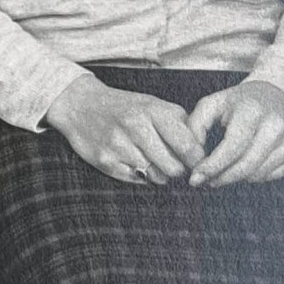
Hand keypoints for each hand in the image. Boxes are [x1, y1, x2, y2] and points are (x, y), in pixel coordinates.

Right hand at [44, 77, 205, 184]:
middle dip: (178, 170)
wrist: (81, 104)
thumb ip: (180, 123)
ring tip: (153, 162)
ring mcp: (119, 145)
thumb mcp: (154, 104)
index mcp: (153, 110)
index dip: (197, 160)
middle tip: (174, 164)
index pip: (188, 146)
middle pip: (174, 167)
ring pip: (156, 177)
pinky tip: (135, 162)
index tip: (197, 163)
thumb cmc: (126, 107)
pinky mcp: (105, 161)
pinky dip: (140, 175)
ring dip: (160, 174)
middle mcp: (136, 127)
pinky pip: (136, 180)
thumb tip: (203, 150)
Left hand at [187, 79, 283, 185]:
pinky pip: (271, 177)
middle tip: (207, 180)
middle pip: (246, 166)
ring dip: (236, 178)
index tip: (196, 178)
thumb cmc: (239, 103)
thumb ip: (195, 125)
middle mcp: (276, 125)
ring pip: (258, 175)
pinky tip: (245, 165)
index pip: (232, 148)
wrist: (277, 96)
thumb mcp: (213, 104)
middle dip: (221, 178)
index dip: (212, 166)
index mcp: (253, 110)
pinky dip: (254, 176)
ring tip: (223, 171)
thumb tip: (193, 155)